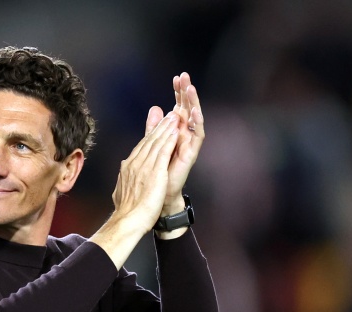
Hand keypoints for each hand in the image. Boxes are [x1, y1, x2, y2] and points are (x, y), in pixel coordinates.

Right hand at [110, 111, 180, 234]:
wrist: (128, 220)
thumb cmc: (127, 212)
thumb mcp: (121, 192)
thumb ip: (124, 183)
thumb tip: (121, 181)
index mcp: (128, 168)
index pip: (141, 147)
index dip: (150, 136)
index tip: (157, 127)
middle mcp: (134, 164)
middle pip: (148, 141)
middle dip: (159, 127)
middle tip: (168, 116)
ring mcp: (144, 167)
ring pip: (156, 143)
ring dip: (166, 129)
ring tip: (174, 118)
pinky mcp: (155, 172)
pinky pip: (163, 152)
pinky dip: (169, 140)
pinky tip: (175, 132)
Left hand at [146, 73, 204, 214]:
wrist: (159, 193)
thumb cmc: (157, 171)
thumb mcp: (153, 144)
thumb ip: (154, 127)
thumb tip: (156, 107)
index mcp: (174, 130)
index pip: (178, 106)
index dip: (178, 93)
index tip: (176, 77)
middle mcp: (184, 134)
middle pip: (187, 108)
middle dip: (186, 93)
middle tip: (185, 77)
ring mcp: (189, 142)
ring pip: (194, 118)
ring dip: (193, 103)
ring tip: (190, 88)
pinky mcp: (192, 152)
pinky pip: (197, 134)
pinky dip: (196, 122)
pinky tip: (193, 111)